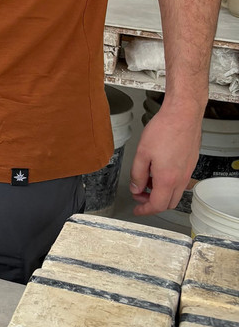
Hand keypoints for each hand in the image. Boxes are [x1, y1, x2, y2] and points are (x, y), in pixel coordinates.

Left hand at [129, 97, 202, 215]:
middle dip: (152, 203)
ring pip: (175, 193)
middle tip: (139, 195)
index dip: (145, 210)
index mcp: (167, 179)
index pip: (157, 205)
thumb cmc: (164, 130)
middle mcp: (181, 179)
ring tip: (146, 182)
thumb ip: (137, 174)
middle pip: (168, 203)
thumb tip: (136, 188)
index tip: (137, 210)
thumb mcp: (141, 153)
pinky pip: (180, 182)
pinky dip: (168, 184)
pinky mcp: (190, 164)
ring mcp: (187, 172)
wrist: (183, 116)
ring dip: (160, 193)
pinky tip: (157, 172)